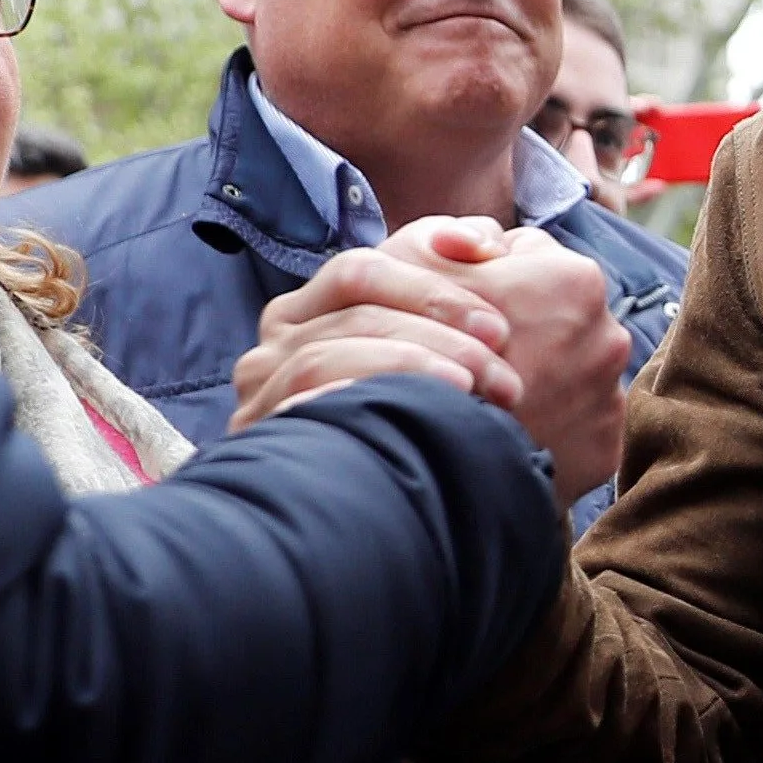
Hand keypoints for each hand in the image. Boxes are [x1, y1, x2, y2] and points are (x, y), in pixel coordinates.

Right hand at [232, 237, 522, 428]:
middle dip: (438, 330)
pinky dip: (355, 395)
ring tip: (471, 390)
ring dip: (410, 364)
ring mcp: (261, 390)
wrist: (370, 521)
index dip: (433, 285)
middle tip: (501, 368)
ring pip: (328, 352)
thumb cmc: (412, 422)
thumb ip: (451, 280)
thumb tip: (484, 240)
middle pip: (354, 308)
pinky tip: (406, 409)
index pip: (362, 271)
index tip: (498, 324)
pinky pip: (302, 401)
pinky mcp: (262, 436)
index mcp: (310, 311)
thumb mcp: (434, 348)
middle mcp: (276, 345)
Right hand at [391, 216, 630, 500]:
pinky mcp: (604, 447)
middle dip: (520, 326)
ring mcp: (611, 395)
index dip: (485, 277)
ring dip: (539, 374)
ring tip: (488, 394)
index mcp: (574, 277)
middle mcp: (610, 334)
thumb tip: (486, 238)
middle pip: (554, 313)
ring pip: (569, 367)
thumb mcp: (408, 269)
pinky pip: (577, 421)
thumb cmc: (416, 352)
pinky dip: (551, 423)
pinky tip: (510, 429)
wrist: (435, 461)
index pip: (528, 253)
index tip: (461, 307)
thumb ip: (449, 236)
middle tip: (475, 353)